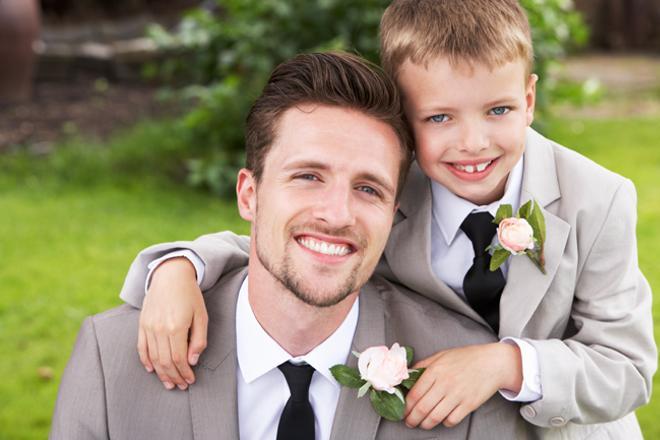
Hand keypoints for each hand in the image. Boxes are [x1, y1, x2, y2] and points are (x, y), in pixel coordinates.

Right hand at [137, 257, 207, 389]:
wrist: (170, 275)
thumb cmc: (190, 295)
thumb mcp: (201, 315)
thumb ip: (199, 339)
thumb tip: (192, 360)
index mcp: (176, 327)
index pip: (179, 359)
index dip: (185, 372)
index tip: (191, 380)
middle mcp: (159, 329)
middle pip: (165, 362)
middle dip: (174, 377)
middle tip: (181, 386)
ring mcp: (148, 327)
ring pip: (153, 358)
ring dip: (161, 373)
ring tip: (169, 383)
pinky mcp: (142, 324)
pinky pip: (141, 347)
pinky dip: (146, 361)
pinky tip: (152, 370)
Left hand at [404, 343, 521, 428]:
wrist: (492, 362)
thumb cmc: (465, 358)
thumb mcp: (441, 356)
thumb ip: (423, 366)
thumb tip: (407, 376)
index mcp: (435, 370)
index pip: (415, 393)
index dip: (406, 406)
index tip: (402, 411)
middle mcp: (445, 383)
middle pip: (422, 408)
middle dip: (412, 419)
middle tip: (409, 422)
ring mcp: (458, 395)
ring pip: (435, 417)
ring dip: (425, 424)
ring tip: (422, 424)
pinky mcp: (469, 404)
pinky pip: (452, 420)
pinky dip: (444, 423)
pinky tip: (442, 419)